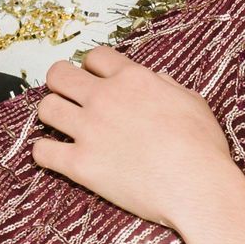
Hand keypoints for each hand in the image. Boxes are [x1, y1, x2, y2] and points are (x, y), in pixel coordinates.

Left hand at [33, 46, 242, 233]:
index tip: (96, 80)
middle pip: (59, 75)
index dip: (93, 67)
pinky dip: (44, 152)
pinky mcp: (80, 164)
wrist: (196, 186)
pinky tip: (54, 155)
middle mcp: (104, 98)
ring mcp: (89, 130)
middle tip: (69, 97)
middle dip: (61, 83)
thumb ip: (167, 87)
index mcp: (132, 79)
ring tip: (62, 125)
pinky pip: (42, 151)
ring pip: (46, 108)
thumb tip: (156, 81)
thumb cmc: (202, 146)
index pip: (95, 57)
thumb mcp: (192, 102)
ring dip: (52, 114)